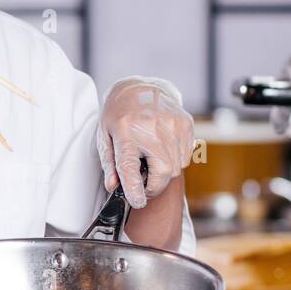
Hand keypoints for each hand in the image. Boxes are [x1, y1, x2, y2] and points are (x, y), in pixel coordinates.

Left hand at [96, 78, 193, 208]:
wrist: (140, 87)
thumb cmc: (119, 115)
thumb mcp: (105, 137)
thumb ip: (109, 164)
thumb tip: (114, 187)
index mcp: (126, 131)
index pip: (131, 168)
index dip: (136, 190)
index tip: (138, 201)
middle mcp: (151, 127)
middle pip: (163, 173)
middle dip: (154, 186)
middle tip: (143, 186)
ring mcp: (172, 124)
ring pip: (176, 168)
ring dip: (163, 173)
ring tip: (150, 160)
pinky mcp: (185, 124)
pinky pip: (185, 157)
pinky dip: (174, 161)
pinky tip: (161, 149)